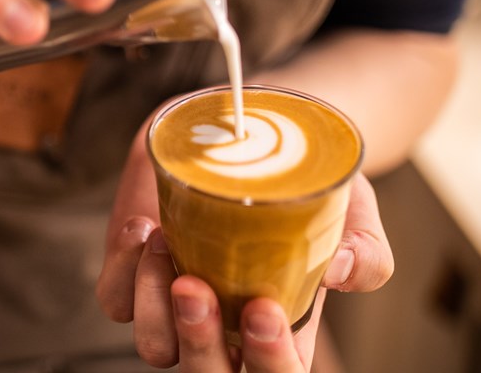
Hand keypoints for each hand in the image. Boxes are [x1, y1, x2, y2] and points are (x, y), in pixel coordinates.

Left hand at [96, 125, 393, 369]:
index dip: (269, 361)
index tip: (262, 309)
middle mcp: (225, 325)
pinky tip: (144, 227)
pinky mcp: (135, 275)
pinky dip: (123, 269)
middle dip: (198, 342)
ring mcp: (176, 304)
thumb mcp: (351, 209)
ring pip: (154, 346)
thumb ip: (364, 249)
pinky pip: (116, 300)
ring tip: (165, 240)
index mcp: (281, 327)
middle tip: (195, 286)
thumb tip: (339, 271)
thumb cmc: (304, 182)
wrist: (248, 131)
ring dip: (153, 302)